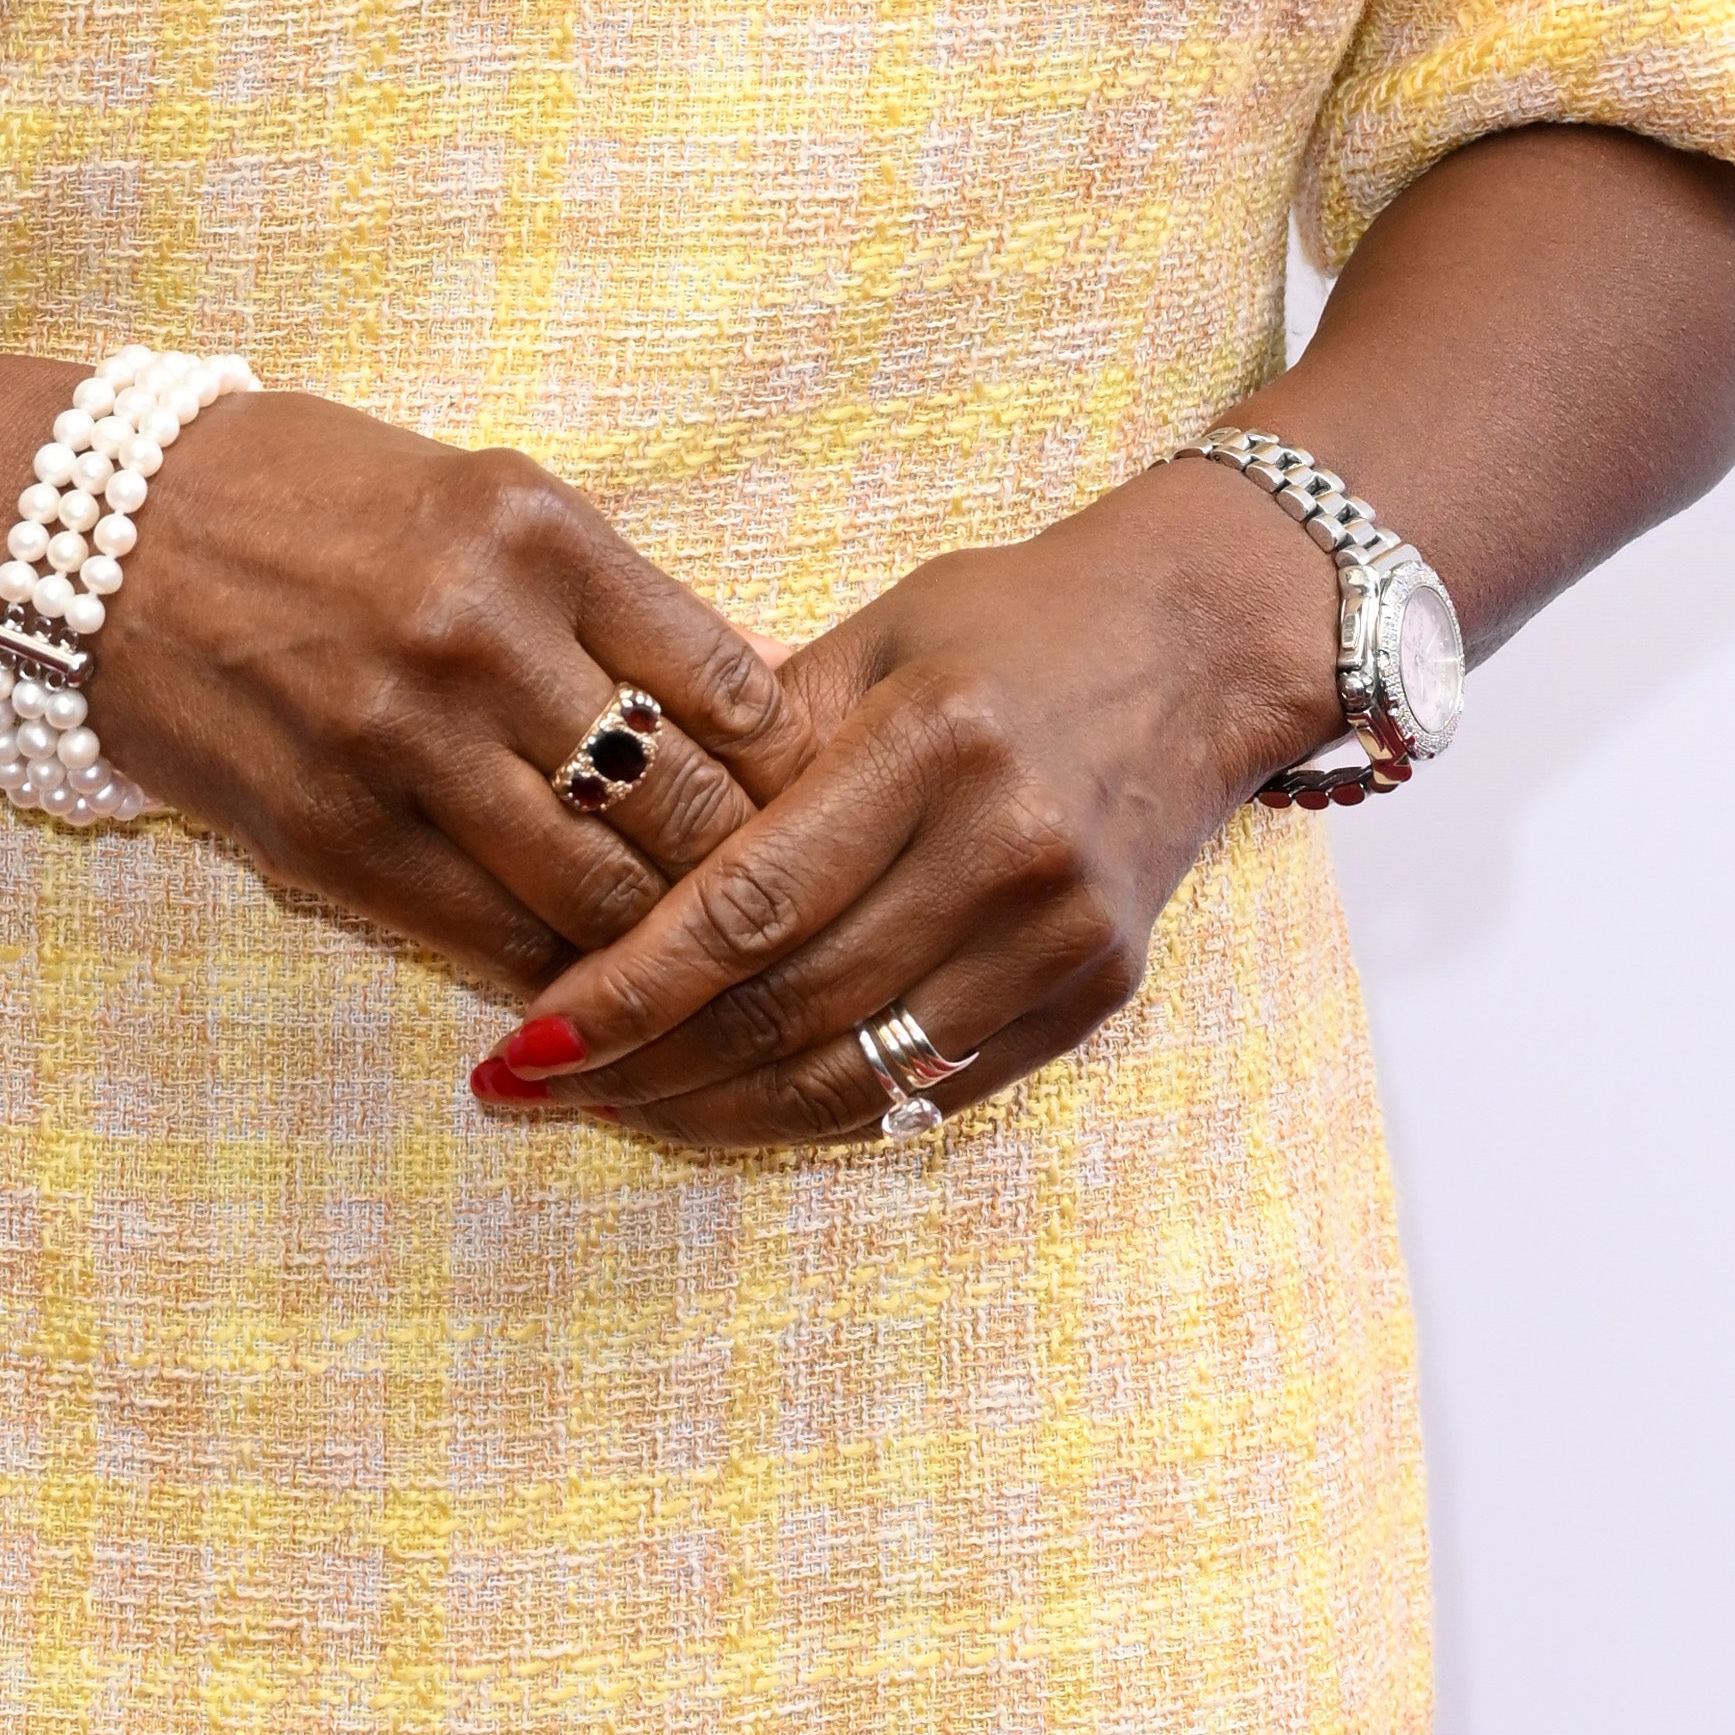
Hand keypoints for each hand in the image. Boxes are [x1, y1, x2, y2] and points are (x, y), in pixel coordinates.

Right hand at [87, 389, 818, 995]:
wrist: (92, 538)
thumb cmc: (305, 499)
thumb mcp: (478, 495)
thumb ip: (609, 593)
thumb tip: (754, 694)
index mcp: (535, 527)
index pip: (731, 684)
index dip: (794, 772)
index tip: (814, 810)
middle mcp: (480, 632)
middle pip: (681, 806)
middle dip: (744, 879)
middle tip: (777, 921)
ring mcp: (401, 741)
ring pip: (596, 895)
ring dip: (657, 949)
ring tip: (694, 973)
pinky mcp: (330, 832)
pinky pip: (485, 935)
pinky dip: (550, 972)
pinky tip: (582, 984)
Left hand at [463, 456, 1341, 1149]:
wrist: (1203, 647)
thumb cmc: (1012, 623)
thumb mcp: (880, 632)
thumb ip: (755, 728)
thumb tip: (605, 810)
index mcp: (933, 741)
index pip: (750, 901)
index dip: (630, 985)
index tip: (531, 1033)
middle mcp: (1004, 849)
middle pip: (792, 1002)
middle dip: (649, 1062)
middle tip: (536, 1083)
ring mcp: (1061, 935)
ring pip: (856, 1068)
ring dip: (720, 1109)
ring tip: (615, 1108)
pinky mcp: (1094, 993)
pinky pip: (933, 1085)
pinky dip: (825, 1110)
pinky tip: (736, 1110)